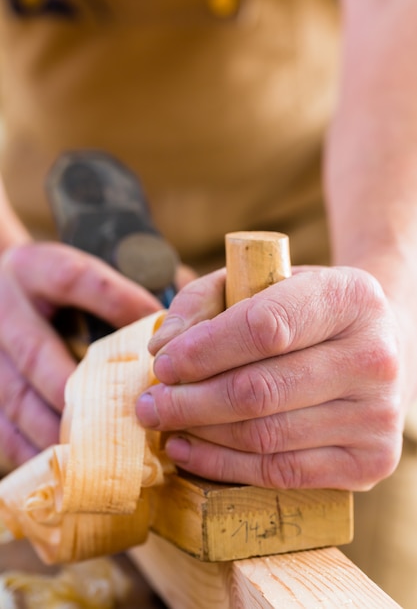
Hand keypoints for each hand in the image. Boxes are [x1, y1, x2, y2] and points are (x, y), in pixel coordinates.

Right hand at [0, 242, 161, 471]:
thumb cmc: (51, 287)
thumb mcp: (76, 271)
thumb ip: (120, 290)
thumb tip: (170, 316)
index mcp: (35, 269)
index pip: (75, 281)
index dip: (118, 303)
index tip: (158, 325)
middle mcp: (4, 306)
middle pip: (37, 352)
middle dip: (82, 391)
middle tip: (125, 416)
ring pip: (17, 396)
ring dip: (58, 428)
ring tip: (97, 450)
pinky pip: (0, 425)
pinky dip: (29, 446)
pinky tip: (61, 461)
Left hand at [136, 267, 402, 490]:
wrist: (371, 348)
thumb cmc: (303, 312)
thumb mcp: (260, 283)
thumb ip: (203, 301)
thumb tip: (161, 348)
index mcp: (351, 297)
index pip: (266, 327)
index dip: (204, 350)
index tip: (162, 363)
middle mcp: (374, 356)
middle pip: (261, 390)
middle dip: (189, 401)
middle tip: (149, 403)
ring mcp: (378, 415)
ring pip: (265, 436)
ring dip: (200, 434)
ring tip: (163, 423)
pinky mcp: (370, 460)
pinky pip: (281, 472)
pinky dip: (223, 465)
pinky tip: (188, 450)